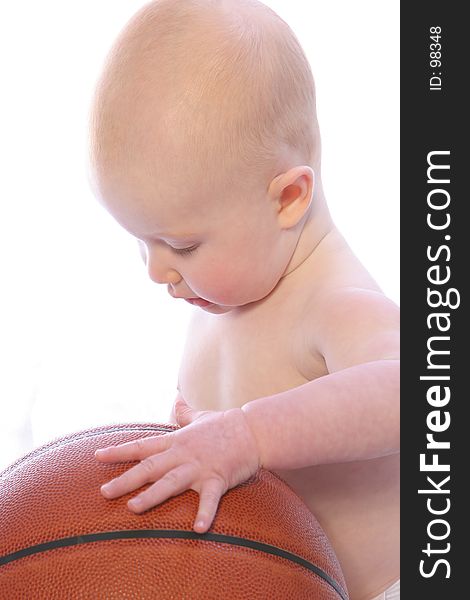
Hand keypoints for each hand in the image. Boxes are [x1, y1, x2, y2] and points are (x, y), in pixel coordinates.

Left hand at [95, 397, 260, 532]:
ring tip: (132, 508)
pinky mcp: (218, 478)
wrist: (253, 429)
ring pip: (170, 482)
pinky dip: (204, 513)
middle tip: (104, 492)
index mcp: (177, 440)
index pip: (143, 445)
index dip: (119, 451)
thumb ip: (185, 412)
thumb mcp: (201, 417)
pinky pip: (210, 499)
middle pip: (149, 467)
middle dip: (125, 480)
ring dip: (151, 495)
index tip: (97, 456)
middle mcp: (183, 454)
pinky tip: (197, 529)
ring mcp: (199, 466)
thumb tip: (177, 397)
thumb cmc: (226, 424)